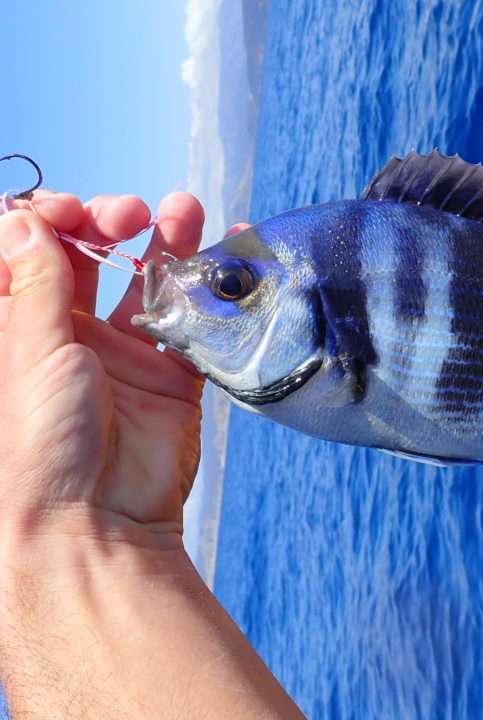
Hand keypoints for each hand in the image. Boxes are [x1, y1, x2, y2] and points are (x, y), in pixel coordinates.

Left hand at [0, 191, 204, 544]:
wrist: (98, 522)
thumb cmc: (39, 444)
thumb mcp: (30, 350)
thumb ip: (38, 283)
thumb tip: (26, 220)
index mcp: (18, 330)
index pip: (27, 255)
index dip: (44, 222)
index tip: (69, 212)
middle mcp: (67, 337)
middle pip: (86, 260)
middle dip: (103, 225)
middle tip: (123, 215)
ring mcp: (122, 354)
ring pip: (143, 282)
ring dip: (159, 241)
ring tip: (181, 209)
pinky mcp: (171, 373)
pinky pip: (191, 319)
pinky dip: (204, 286)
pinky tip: (215, 251)